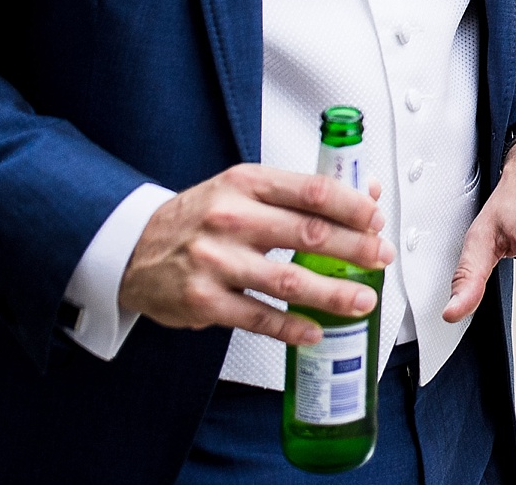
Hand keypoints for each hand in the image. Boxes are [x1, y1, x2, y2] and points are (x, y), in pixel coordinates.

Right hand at [120, 164, 393, 345]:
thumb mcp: (244, 190)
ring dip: (333, 293)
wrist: (134, 249)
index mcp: (245, 183)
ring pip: (289, 281)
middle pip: (309, 235)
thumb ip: (300, 194)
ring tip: (363, 300)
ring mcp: (216, 262)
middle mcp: (230, 219)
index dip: (352, 207)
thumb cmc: (201, 218)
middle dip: (355, 249)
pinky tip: (316, 330)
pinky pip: (259, 318)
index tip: (377, 220)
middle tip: (381, 259)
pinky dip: (292, 328)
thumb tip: (367, 195)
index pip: (312, 191)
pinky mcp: (205, 301)